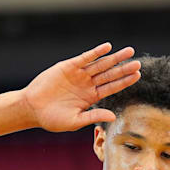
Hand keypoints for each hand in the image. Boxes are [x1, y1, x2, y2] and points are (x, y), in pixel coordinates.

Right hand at [20, 43, 141, 131]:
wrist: (32, 108)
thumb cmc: (52, 118)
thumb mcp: (75, 121)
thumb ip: (93, 116)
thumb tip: (113, 116)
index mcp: (91, 97)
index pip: (112, 87)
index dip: (124, 81)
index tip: (137, 75)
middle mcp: (87, 84)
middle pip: (109, 74)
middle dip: (123, 68)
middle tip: (138, 62)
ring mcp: (78, 75)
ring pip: (100, 64)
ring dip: (114, 58)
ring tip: (128, 51)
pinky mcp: (68, 67)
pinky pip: (85, 58)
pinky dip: (95, 53)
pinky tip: (107, 48)